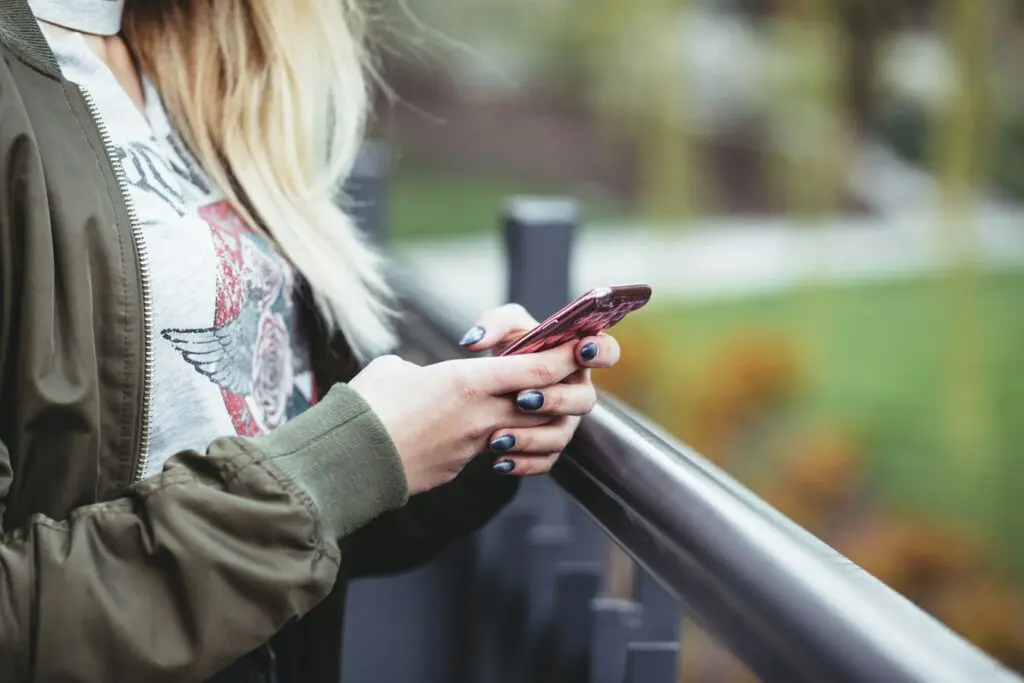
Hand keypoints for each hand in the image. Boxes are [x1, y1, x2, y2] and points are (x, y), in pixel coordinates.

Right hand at [349, 342, 582, 494]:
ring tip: (525, 408)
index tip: (579, 346)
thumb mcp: (394, 370)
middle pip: (544, 402)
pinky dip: (505, 445)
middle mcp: (481, 415)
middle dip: (559, 390)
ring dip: (535, 421)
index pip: (537, 368)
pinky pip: (498, 454)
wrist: (348, 461)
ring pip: (527, 431)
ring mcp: (474, 446)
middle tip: (558, 377)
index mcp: (467, 381)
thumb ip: (421, 370)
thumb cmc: (366, 406)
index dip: (565, 356)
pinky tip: (492, 438)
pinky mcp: (461, 468)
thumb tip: (420, 379)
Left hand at [458, 303, 620, 475]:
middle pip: (584, 400)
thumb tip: (474, 342)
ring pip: (561, 435)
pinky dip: (522, 463)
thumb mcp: (502, 328)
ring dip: (531, 437)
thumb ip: (493, 324)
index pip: (607, 351)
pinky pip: (544, 461)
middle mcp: (576, 391)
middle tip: (522, 398)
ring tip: (498, 437)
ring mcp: (565, 421)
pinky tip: (498, 461)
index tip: (580, 350)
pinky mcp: (549, 447)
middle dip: (555, 399)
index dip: (601, 351)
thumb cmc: (508, 348)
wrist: (490, 385)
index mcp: (576, 356)